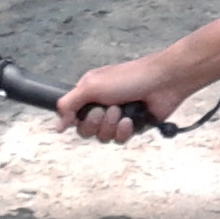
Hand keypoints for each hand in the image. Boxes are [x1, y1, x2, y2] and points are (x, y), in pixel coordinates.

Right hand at [55, 53, 198, 146]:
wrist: (162, 83)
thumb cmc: (129, 78)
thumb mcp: (91, 86)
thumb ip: (68, 104)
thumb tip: (58, 125)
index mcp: (89, 93)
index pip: (72, 116)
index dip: (76, 119)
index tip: (82, 114)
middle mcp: (101, 106)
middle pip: (86, 131)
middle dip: (97, 123)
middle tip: (108, 109)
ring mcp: (116, 118)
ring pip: (103, 138)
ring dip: (111, 126)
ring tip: (122, 112)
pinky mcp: (131, 127)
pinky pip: (120, 140)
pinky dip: (125, 131)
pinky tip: (131, 120)